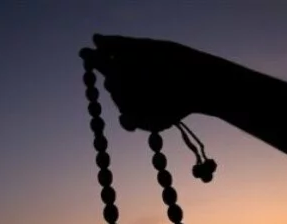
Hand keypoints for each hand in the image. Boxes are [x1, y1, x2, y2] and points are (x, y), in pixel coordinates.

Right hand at [79, 34, 207, 132]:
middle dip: (116, 80)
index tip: (85, 53)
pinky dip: (131, 118)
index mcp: (129, 66)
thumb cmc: (176, 63)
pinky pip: (128, 121)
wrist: (202, 85)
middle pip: (109, 84)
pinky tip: (135, 115)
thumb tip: (95, 39)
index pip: (103, 62)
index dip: (93, 59)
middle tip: (129, 75)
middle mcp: (130, 85)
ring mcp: (136, 104)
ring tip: (147, 91)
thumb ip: (120, 45)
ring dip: (126, 97)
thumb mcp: (148, 49)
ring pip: (119, 102)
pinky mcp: (145, 121)